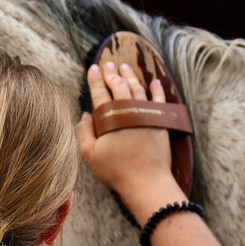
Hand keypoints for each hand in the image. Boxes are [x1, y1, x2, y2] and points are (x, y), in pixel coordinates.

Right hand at [77, 61, 182, 220]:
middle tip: (107, 64)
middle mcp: (128, 110)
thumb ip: (84, 132)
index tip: (92, 69)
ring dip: (130, 76)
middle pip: (119, 86)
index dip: (95, 79)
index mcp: (109, 117)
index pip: (100, 92)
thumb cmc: (115, 170)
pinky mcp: (160, 121)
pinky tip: (154, 81)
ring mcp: (146, 114)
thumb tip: (85, 115)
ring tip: (124, 67)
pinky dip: (156, 89)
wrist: (146, 181)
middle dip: (111, 73)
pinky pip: (159, 100)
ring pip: (138, 88)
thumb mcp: (90, 155)